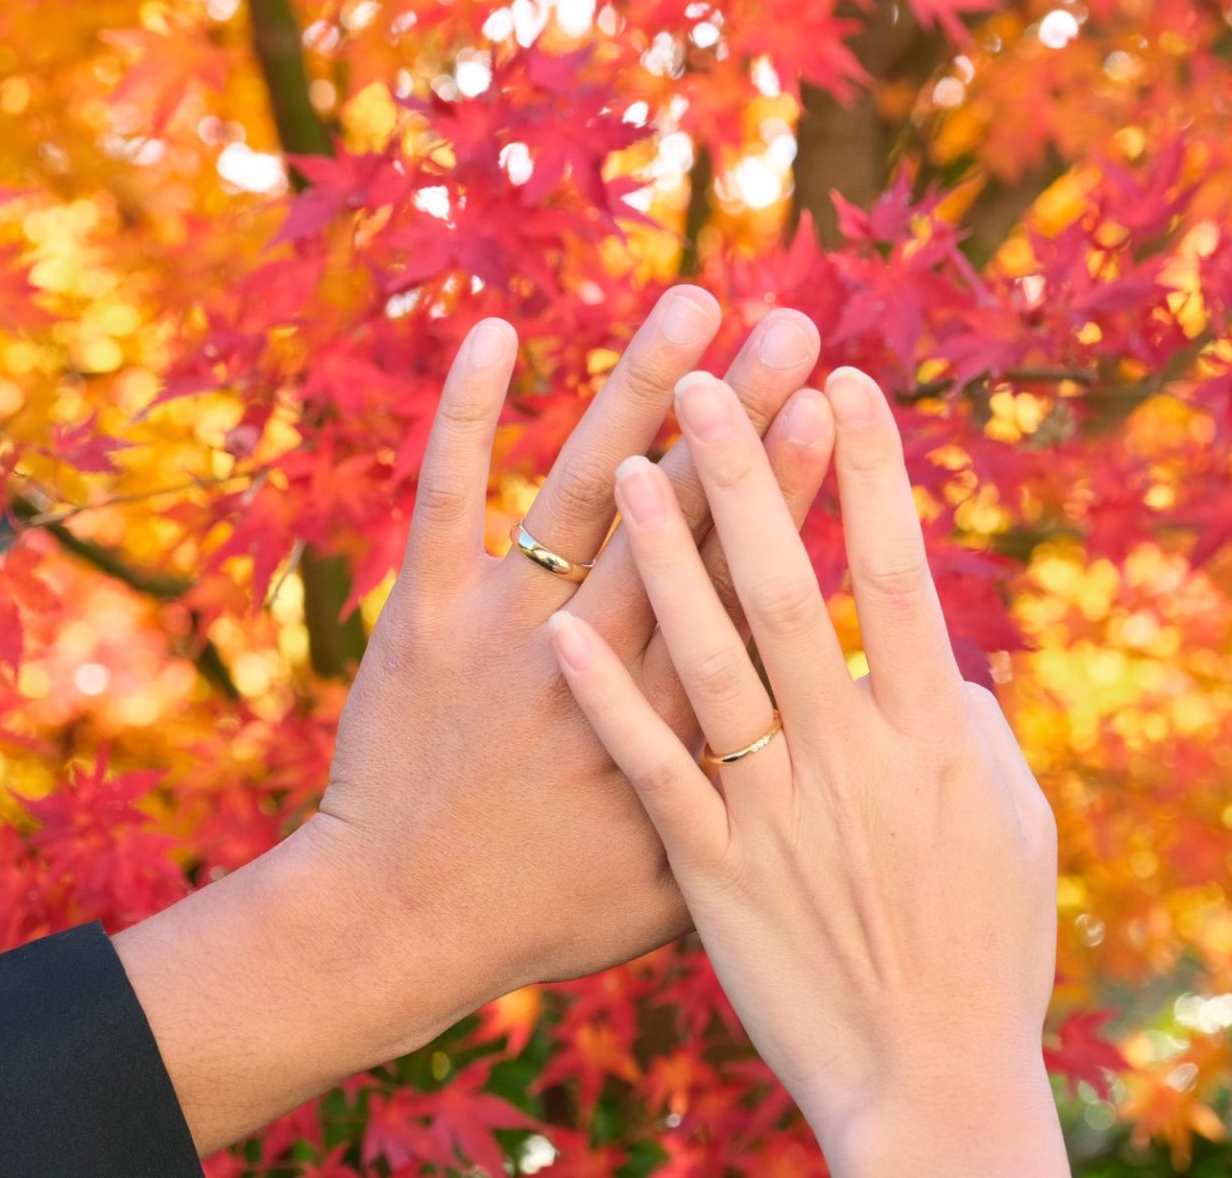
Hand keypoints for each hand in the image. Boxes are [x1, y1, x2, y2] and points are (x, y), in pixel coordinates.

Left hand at [118, 290, 832, 1151]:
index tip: (838, 414)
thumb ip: (750, 803)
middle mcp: (598, 663)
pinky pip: (445, 501)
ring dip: (638, 391)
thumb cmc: (546, 916)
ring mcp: (506, 634)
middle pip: (685, 522)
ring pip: (585, 492)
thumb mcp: (678, 891)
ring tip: (694, 303)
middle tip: (793, 329)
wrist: (394, 929)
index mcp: (673, 727)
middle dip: (742, 419)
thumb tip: (829, 746)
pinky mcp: (426, 618)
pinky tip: (494, 332)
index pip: (748, 588)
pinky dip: (465, 418)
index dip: (793, 494)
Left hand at [550, 368, 1064, 1173]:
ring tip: (626, 464)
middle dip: (746, 477)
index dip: (871, 475)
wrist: (929, 1084)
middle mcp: (849, 756)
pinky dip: (609, 700)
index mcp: (933, 736)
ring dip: (664, 559)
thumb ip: (969, 730)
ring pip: (708, 661)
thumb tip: (940, 661)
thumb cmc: (985, 953)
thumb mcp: (1010, 829)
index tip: (845, 382)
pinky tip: (564, 631)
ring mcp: (774, 810)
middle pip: (786, 591)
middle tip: (710, 379)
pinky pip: (651, 770)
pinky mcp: (711, 870)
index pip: (895, 576)